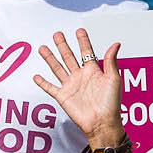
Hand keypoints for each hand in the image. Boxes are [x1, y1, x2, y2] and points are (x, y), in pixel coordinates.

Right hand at [32, 28, 124, 144]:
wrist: (102, 122)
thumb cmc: (111, 103)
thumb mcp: (113, 79)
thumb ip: (110, 61)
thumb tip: (116, 44)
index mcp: (93, 71)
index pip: (86, 52)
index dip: (83, 41)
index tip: (79, 30)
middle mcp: (80, 77)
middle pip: (69, 57)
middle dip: (63, 45)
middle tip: (57, 34)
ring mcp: (70, 86)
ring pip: (57, 68)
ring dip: (50, 58)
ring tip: (42, 48)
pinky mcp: (63, 97)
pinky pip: (50, 88)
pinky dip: (42, 83)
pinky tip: (36, 76)